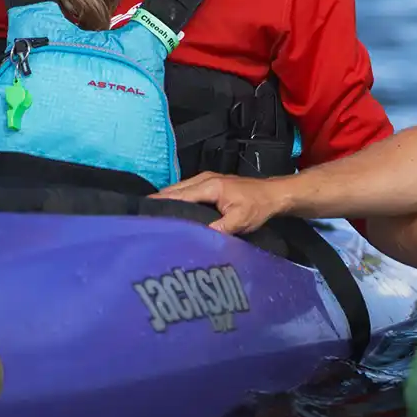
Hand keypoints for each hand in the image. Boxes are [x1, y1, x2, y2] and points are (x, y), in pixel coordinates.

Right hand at [151, 172, 291, 234]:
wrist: (274, 194)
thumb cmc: (259, 206)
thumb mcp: (240, 220)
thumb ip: (220, 228)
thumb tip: (197, 237)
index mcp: (209, 185)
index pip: (178, 194)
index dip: (160, 203)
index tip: (142, 213)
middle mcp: (204, 179)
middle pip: (174, 190)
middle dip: (158, 201)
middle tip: (142, 218)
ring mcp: (206, 180)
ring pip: (179, 189)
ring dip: (167, 200)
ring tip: (152, 216)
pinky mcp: (210, 184)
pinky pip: (187, 190)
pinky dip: (176, 199)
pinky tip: (171, 211)